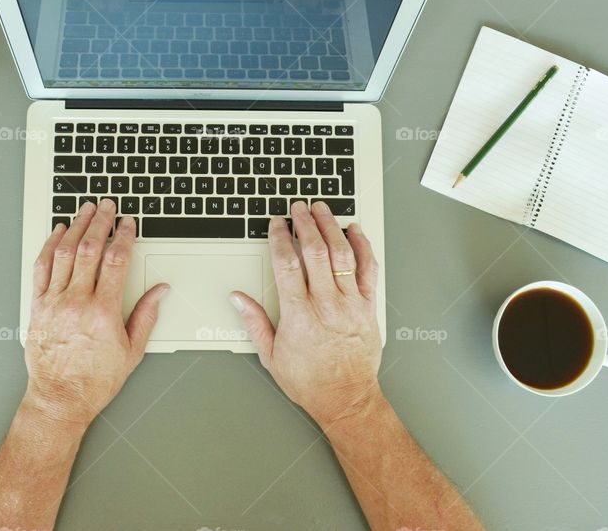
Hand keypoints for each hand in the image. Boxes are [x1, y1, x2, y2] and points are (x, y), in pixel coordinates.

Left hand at [22, 199, 168, 430]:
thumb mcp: (132, 351)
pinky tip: (56, 233)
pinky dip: (49, 247)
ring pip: (64, 253)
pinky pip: (41, 268)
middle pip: (90, 249)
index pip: (115, 261)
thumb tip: (160, 291)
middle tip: (107, 206)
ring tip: (84, 210)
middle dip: (100, 222)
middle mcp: (76, 302)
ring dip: (75, 227)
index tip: (128, 224)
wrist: (59, 399)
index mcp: (103, 312)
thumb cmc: (94, 381)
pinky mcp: (37, 307)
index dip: (123, 236)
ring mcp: (54, 302)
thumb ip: (146, 315)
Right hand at [232, 200, 381, 429]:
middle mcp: (326, 305)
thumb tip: (238, 299)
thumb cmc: (311, 382)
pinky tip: (354, 231)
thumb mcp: (272, 356)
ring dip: (330, 227)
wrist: (347, 399)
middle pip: (314, 252)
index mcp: (299, 315)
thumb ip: (255, 323)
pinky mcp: (369, 306)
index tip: (276, 223)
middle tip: (298, 208)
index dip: (280, 238)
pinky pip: (368, 269)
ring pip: (341, 255)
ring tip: (322, 210)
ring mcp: (350, 304)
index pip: (287, 265)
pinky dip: (362, 246)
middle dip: (305, 224)